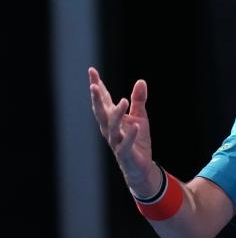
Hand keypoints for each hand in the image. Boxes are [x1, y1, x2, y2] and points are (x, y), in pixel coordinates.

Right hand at [88, 67, 156, 193]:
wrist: (140, 167)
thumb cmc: (137, 140)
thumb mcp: (141, 117)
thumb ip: (138, 100)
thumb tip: (140, 81)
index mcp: (111, 119)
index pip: (102, 100)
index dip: (97, 86)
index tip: (91, 70)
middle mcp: (110, 129)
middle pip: (101, 112)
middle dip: (96, 99)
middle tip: (93, 85)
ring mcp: (116, 142)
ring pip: (113, 128)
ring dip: (117, 115)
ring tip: (123, 101)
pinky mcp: (125, 154)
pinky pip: (126, 144)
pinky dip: (130, 135)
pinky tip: (136, 126)